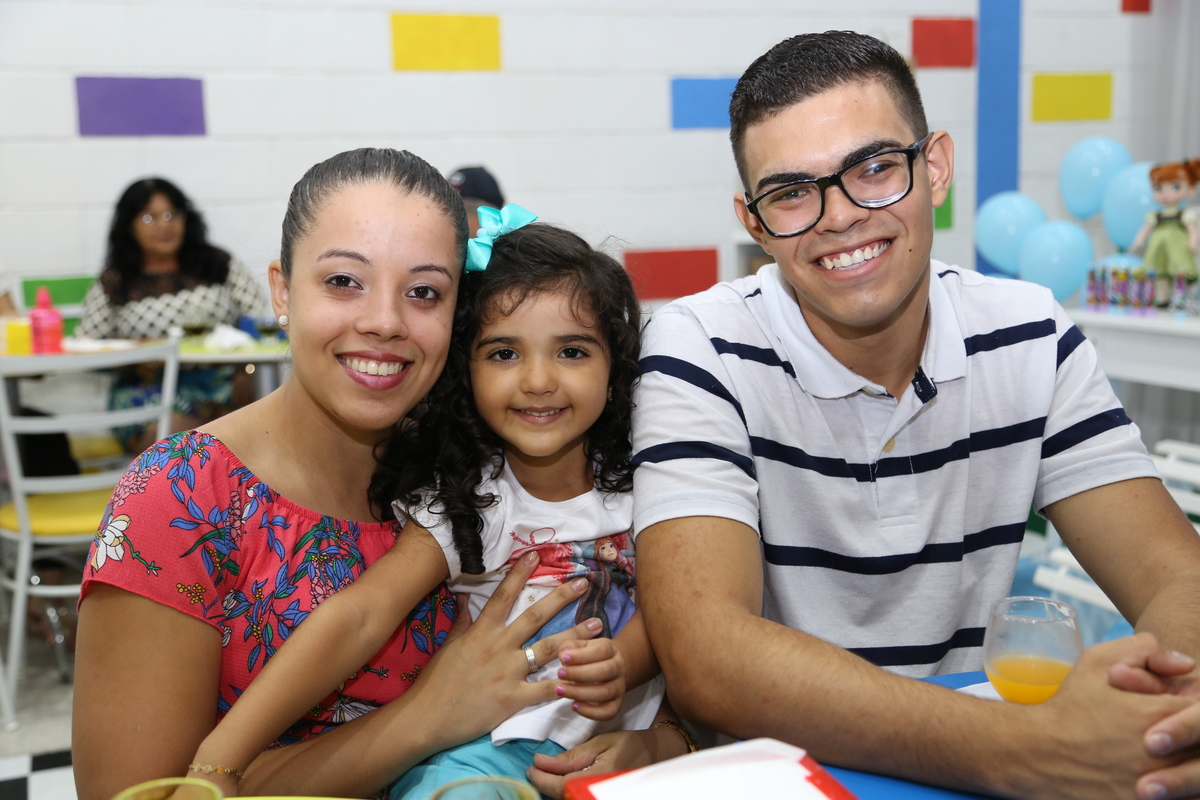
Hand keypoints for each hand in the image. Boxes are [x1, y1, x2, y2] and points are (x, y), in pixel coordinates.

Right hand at [402, 552, 600, 748]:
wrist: (426, 718)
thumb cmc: (436, 682)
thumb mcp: (448, 646)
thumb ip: (462, 621)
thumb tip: (465, 597)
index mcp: (482, 632)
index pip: (503, 595)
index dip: (520, 574)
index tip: (536, 555)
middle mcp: (498, 646)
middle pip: (535, 616)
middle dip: (562, 598)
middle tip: (584, 584)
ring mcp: (507, 672)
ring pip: (549, 649)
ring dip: (575, 635)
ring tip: (598, 625)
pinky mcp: (513, 699)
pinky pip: (545, 689)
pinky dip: (564, 684)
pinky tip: (584, 677)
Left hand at [526, 726, 691, 798]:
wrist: (657, 755)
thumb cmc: (629, 744)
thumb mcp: (599, 743)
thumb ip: (570, 757)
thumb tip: (539, 762)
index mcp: (600, 777)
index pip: (561, 786)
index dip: (541, 779)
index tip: (530, 768)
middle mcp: (600, 793)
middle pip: (562, 798)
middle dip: (545, 786)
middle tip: (536, 770)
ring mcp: (602, 796)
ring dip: (555, 790)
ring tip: (548, 775)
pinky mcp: (601, 797)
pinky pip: (577, 798)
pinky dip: (567, 793)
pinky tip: (562, 782)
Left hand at [557, 638, 626, 720]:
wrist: (607, 670)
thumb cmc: (587, 657)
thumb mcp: (579, 646)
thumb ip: (569, 647)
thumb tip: (564, 653)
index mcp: (610, 650)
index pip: (601, 650)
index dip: (582, 655)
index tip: (564, 658)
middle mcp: (618, 668)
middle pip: (605, 671)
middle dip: (579, 674)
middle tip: (560, 674)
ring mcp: (619, 687)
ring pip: (605, 692)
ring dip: (580, 692)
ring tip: (560, 690)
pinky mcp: (616, 704)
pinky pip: (608, 712)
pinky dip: (591, 712)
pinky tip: (574, 705)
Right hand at [1017, 634, 1199, 799]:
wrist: (1035, 752)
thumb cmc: (1069, 707)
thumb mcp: (1097, 661)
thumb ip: (1145, 650)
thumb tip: (1186, 664)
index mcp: (1155, 716)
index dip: (1198, 709)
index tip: (1184, 707)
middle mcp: (1160, 755)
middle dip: (1195, 738)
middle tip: (1180, 735)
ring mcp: (1154, 788)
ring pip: (1197, 780)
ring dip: (1191, 766)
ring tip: (1176, 757)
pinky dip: (1182, 792)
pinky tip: (1167, 782)